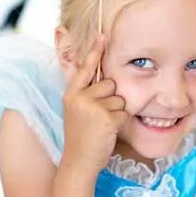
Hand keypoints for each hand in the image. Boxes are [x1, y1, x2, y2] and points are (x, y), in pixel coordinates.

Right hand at [60, 36, 127, 173]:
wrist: (78, 161)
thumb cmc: (82, 136)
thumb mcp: (77, 110)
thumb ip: (87, 94)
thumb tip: (106, 80)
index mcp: (71, 93)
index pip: (85, 68)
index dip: (95, 51)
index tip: (103, 35)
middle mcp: (79, 97)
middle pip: (110, 85)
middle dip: (111, 99)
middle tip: (98, 118)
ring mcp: (92, 107)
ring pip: (119, 99)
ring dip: (116, 113)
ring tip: (102, 126)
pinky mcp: (105, 118)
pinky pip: (124, 113)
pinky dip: (120, 123)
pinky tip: (107, 132)